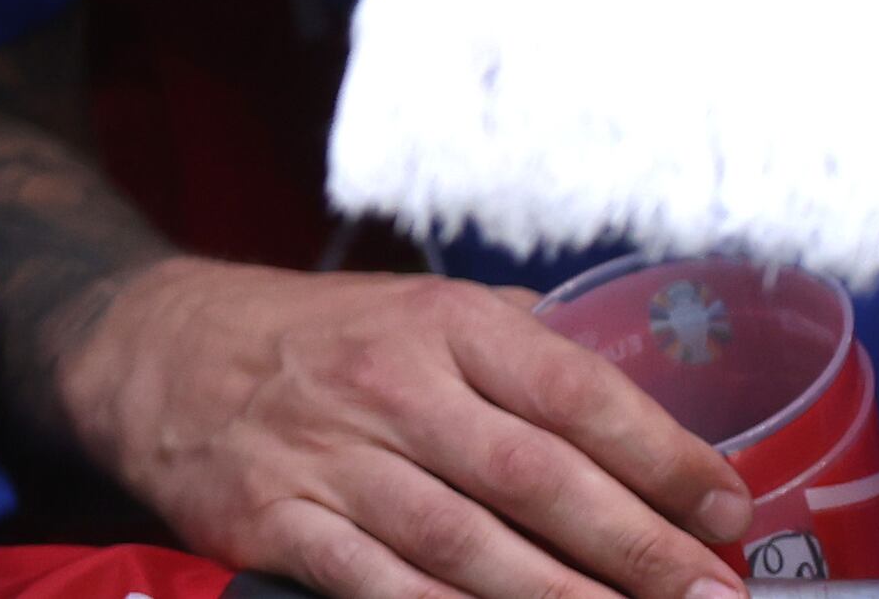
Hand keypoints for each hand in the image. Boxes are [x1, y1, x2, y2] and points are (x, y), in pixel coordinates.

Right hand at [60, 259, 748, 598]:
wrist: (151, 351)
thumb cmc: (313, 338)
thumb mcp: (412, 308)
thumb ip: (518, 350)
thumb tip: (646, 410)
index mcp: (438, 322)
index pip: (574, 390)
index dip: (664, 457)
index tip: (727, 511)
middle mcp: (387, 385)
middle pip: (536, 480)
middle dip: (639, 550)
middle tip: (713, 596)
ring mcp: (327, 459)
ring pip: (469, 548)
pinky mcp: (277, 523)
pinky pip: (380, 588)